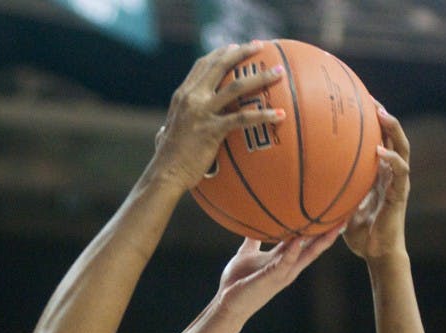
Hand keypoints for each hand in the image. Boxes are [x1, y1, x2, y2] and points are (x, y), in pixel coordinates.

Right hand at [152, 41, 285, 193]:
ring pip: (236, 87)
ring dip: (261, 77)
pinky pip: (243, 119)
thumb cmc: (168, 160)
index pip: (203, 65)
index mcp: (183, 96)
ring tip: (279, 73)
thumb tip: (166, 132)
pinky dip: (263, 115)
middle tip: (261, 46)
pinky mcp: (212, 130)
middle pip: (220, 65)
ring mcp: (202, 113)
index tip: (236, 46)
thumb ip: (172, 125)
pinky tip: (280, 115)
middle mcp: (192, 98)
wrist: (165, 174)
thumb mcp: (167, 133)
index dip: (221, 53)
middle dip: (242, 52)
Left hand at [215, 226, 343, 321]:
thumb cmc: (238, 281)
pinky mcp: (270, 278)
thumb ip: (254, 240)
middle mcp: (288, 267)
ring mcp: (282, 274)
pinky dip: (292, 251)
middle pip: (314, 248)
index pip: (307, 241)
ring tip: (334, 226)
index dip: (320, 228)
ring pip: (306, 255)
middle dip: (330, 234)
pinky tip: (298, 239)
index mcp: (284, 259)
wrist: (227, 302)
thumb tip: (254, 222)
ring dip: (320, 241)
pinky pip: (284, 263)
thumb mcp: (247, 254)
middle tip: (345, 216)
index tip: (333, 213)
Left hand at [342, 106, 409, 260]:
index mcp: (379, 175)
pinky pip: (400, 172)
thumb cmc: (360, 235)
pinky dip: (391, 160)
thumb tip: (307, 184)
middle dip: (384, 116)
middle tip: (371, 98)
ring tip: (382, 114)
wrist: (377, 254)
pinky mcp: (401, 195)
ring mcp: (398, 183)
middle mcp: (391, 174)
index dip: (372, 123)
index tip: (358, 103)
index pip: (380, 141)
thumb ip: (332, 193)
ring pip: (402, 148)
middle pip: (393, 137)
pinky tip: (380, 151)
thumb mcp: (341, 208)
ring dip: (393, 130)